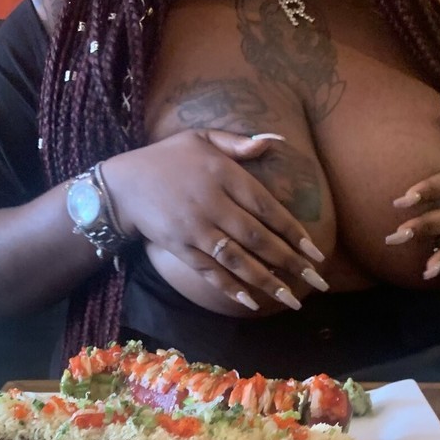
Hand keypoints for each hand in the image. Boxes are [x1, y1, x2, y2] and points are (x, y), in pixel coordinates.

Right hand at [102, 129, 326, 310]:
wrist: (122, 185)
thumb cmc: (167, 159)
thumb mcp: (201, 138)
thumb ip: (239, 142)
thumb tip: (277, 140)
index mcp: (224, 175)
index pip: (267, 207)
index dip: (294, 231)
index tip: (316, 252)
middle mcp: (213, 203)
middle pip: (258, 238)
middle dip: (290, 262)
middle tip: (317, 282)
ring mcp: (195, 229)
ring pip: (238, 260)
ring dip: (267, 282)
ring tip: (292, 299)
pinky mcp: (180, 248)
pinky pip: (210, 272)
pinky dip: (231, 288)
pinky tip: (252, 302)